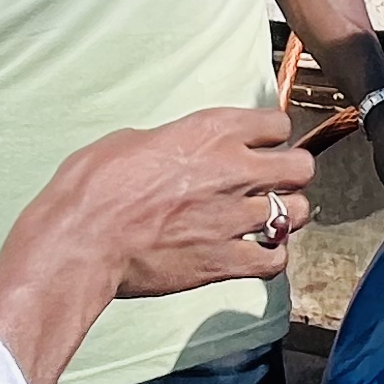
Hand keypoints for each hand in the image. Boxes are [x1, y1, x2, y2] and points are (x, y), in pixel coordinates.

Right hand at [24, 107, 315, 299]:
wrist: (81, 241)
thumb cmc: (93, 188)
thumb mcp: (133, 140)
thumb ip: (173, 141)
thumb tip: (180, 150)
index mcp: (210, 131)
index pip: (277, 123)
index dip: (270, 136)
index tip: (260, 146)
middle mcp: (233, 169)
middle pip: (301, 166)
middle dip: (291, 174)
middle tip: (273, 184)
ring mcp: (234, 217)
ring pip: (299, 213)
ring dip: (286, 217)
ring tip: (267, 222)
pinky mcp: (226, 261)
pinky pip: (276, 261)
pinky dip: (271, 259)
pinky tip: (255, 255)